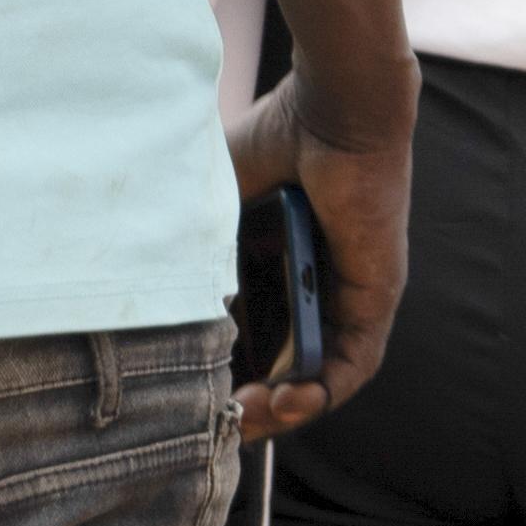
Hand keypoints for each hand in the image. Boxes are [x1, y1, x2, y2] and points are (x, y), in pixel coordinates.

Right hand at [224, 67, 413, 442]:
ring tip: (246, 415)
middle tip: (216, 419)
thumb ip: (192, 256)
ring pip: (320, 376)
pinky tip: (290, 399)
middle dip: (249, 404)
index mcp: (273, 266)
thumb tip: (148, 309)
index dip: (221, 374)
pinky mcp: (377, 296)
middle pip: (282, 369)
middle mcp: (314, 288)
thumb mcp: (215, 212)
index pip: (249, 341)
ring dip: (284, 407)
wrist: (331, 105)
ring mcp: (349, 297)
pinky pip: (356, 362)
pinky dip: (324, 388)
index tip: (189, 398)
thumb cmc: (274, 141)